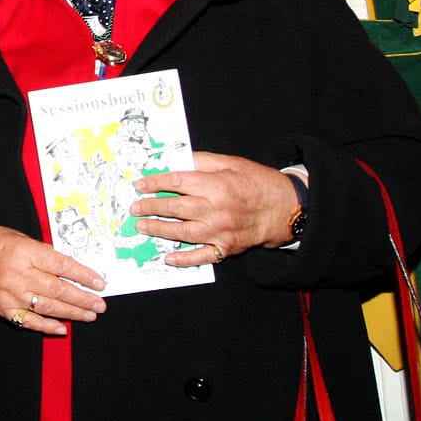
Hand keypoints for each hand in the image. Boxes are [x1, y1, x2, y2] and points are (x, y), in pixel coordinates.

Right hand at [0, 223, 105, 336]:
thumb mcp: (21, 239)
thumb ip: (44, 254)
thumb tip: (70, 269)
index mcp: (24, 253)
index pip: (62, 266)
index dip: (84, 276)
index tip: (100, 283)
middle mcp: (18, 275)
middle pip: (59, 290)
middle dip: (83, 299)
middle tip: (100, 304)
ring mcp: (11, 295)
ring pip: (48, 308)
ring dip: (72, 313)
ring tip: (90, 314)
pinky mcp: (4, 309)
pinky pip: (29, 321)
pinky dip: (47, 326)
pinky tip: (63, 328)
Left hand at [133, 151, 300, 267]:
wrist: (284, 208)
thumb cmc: (258, 182)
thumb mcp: (231, 163)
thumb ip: (202, 161)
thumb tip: (175, 161)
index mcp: (216, 185)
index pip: (177, 182)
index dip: (156, 183)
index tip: (141, 184)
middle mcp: (216, 210)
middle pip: (175, 207)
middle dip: (151, 207)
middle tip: (135, 207)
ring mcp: (220, 231)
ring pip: (182, 232)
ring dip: (159, 230)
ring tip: (142, 226)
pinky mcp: (226, 248)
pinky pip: (201, 256)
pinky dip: (184, 259)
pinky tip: (168, 257)